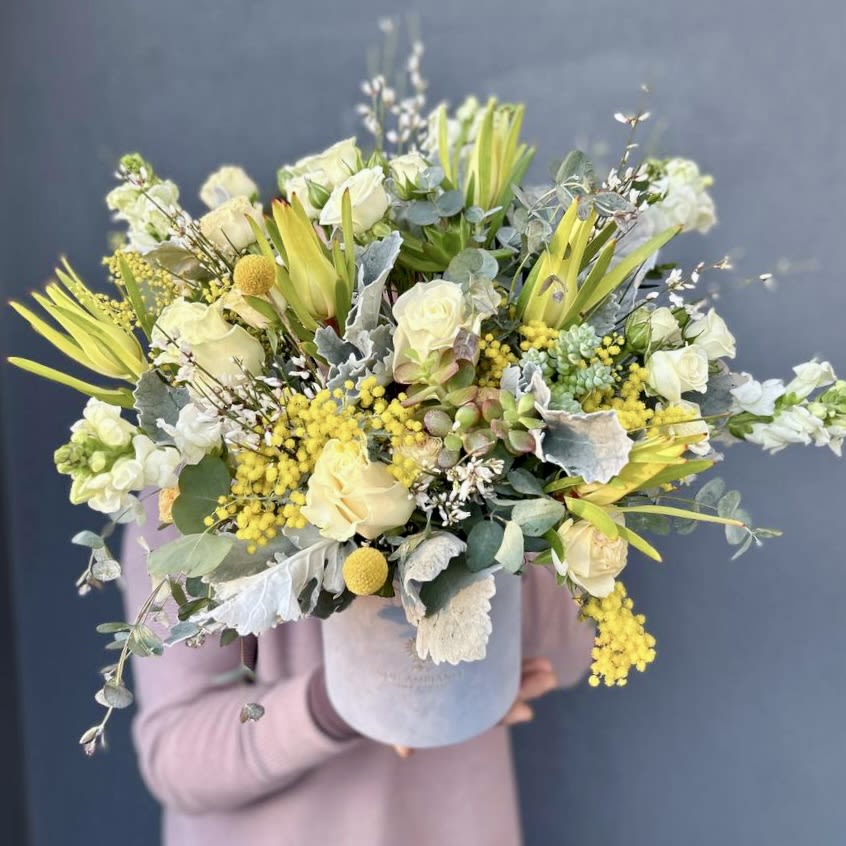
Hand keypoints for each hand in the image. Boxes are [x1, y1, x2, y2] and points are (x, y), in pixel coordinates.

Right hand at [393, 656, 557, 757]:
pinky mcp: (472, 664)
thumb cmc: (394, 702)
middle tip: (549, 679)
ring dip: (526, 676)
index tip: (525, 711)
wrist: (386, 681)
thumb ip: (405, 732)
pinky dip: (512, 661)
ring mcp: (473, 684)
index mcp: (456, 717)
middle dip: (525, 690)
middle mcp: (468, 704)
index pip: (485, 717)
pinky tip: (534, 659)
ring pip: (503, 682)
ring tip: (548, 668)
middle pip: (501, 699)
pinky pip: (497, 665)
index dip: (505, 713)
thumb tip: (405, 752)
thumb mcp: (399, 718)